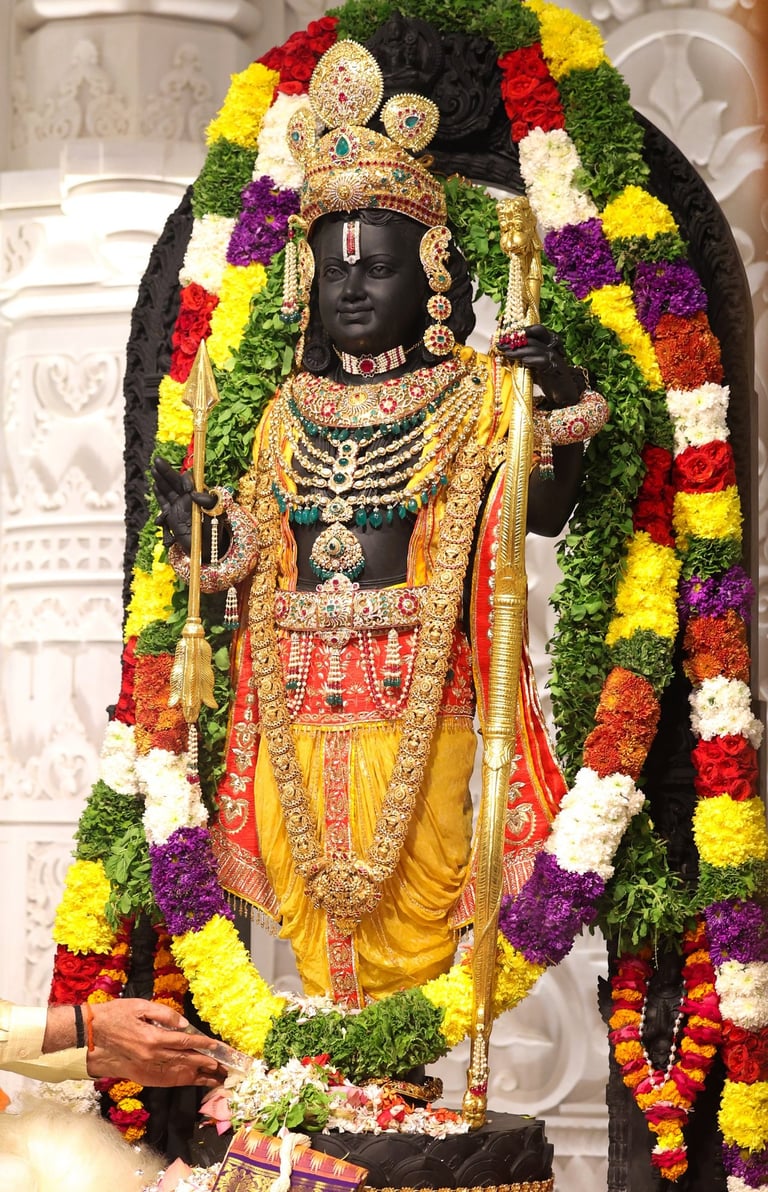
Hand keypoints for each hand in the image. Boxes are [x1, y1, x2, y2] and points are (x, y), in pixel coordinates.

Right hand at [85, 999, 226, 1087]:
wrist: (88, 1037)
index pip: (185, 1042)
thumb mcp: (139, 1006)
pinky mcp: (142, 1075)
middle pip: (186, 1060)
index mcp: (153, 1038)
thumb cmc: (114, 1016)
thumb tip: (183, 1023)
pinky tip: (194, 1082)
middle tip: (224, 1067)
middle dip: (207, 1064)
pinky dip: (182, 1081)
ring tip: (216, 1079)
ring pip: (178, 1073)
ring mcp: (147, 1068)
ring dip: (198, 1076)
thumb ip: (164, 1015)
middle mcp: (152, 1056)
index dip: (204, 1045)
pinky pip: (166, 1079)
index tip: (218, 1047)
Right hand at [152, 454, 220, 557]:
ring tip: (154, 468)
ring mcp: (179, 506)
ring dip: (161, 479)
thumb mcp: (215, 517)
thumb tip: (195, 493)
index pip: (191, 482)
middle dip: (167, 471)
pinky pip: (164, 502)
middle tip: (157, 460)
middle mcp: (189, 499)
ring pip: (168, 489)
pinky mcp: (172, 515)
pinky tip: (155, 485)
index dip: (187, 481)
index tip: (188, 490)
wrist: (205, 550)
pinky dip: (159, 494)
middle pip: (176, 482)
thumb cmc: (213, 534)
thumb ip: (209, 503)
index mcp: (200, 497)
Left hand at [497, 324, 581, 408]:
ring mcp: (554, 358)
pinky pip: (544, 361)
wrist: (564, 394)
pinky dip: (533, 360)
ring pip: (536, 349)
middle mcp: (550, 350)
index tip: (503, 339)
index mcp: (545, 347)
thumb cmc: (548, 381)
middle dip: (515, 342)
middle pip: (532, 341)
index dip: (518, 335)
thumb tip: (507, 356)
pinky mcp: (556, 368)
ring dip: (520, 351)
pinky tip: (524, 361)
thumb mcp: (533, 369)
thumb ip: (523, 361)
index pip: (533, 335)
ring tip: (508, 354)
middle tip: (501, 346)